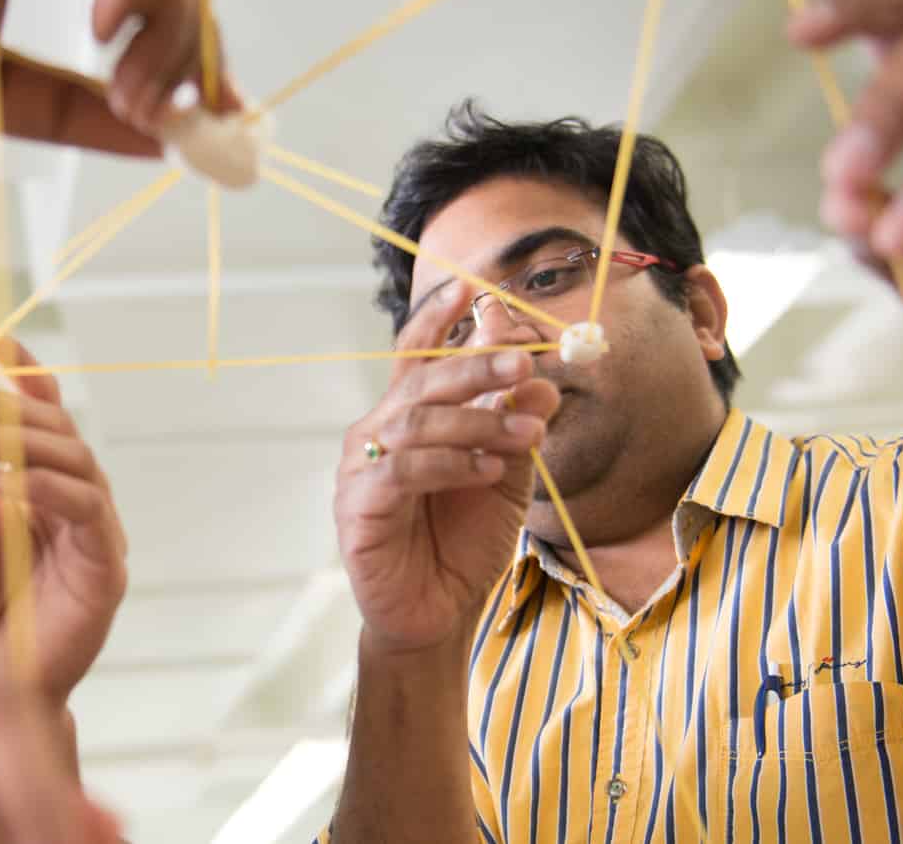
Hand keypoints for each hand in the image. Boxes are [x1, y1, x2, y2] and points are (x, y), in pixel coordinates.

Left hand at [0, 315, 128, 704]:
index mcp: (33, 481)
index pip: (33, 409)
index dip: (16, 366)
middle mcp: (70, 499)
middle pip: (54, 426)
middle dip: (1, 400)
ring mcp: (92, 532)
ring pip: (74, 459)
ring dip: (16, 440)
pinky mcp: (106, 569)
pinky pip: (86, 511)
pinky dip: (46, 489)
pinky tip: (4, 486)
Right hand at [335, 283, 559, 655]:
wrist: (437, 615)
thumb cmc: (463, 544)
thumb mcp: (505, 477)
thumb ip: (516, 429)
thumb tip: (542, 382)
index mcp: (409, 415)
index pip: (417, 352)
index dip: (439, 318)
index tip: (473, 287)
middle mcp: (379, 431)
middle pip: (422, 378)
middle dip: (476, 363)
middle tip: (526, 361)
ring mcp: (364, 468)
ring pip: (419, 421)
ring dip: (479, 420)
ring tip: (530, 435)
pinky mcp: (360, 506)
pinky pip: (405, 469)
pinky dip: (452, 463)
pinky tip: (490, 469)